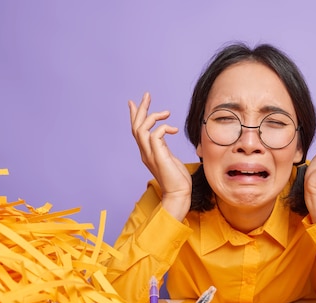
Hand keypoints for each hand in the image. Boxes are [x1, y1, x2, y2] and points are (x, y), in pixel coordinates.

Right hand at [129, 92, 190, 220]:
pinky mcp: (158, 157)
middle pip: (136, 127)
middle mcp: (145, 152)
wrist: (179, 194)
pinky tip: (174, 130)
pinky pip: (155, 135)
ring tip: (166, 112)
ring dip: (152, 116)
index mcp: (147, 152)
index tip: (135, 103)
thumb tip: (167, 134)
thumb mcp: (170, 158)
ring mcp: (150, 155)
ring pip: (141, 129)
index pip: (137, 131)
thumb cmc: (178, 179)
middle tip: (147, 95)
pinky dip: (164, 128)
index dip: (136, 116)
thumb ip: (165, 147)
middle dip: (141, 109)